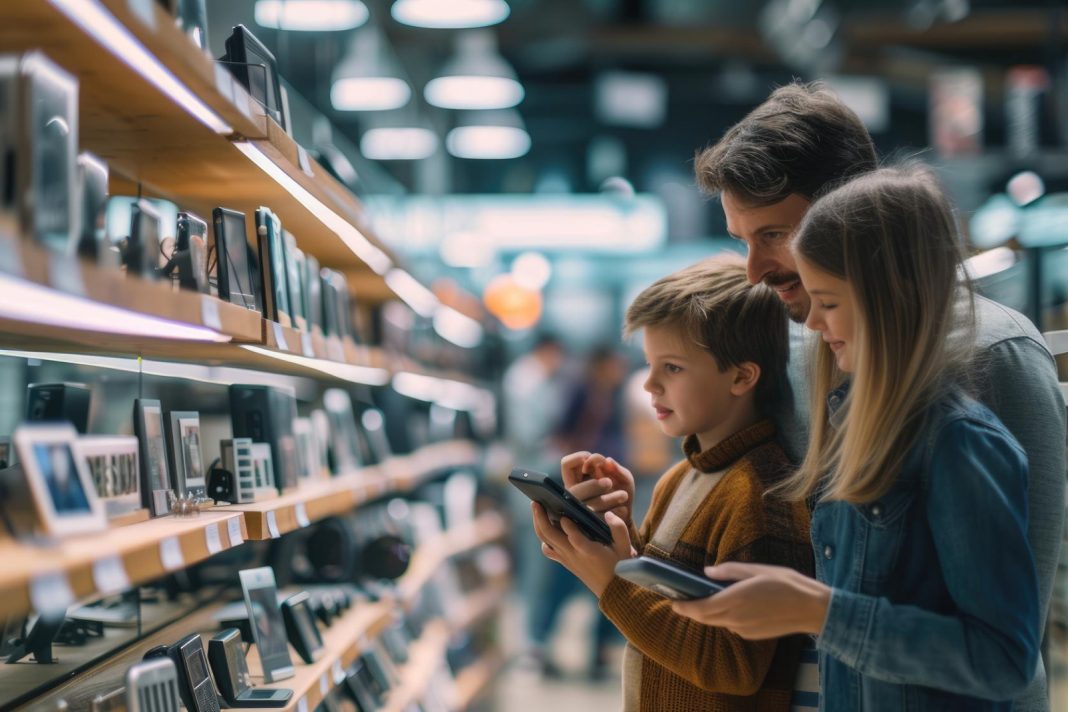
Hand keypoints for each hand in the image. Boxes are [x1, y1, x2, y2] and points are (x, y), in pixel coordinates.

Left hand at [531, 501, 633, 596]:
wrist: (613, 591)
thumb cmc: (620, 565)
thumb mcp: (625, 546)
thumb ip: (618, 528)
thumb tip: (609, 513)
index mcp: (589, 551)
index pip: (575, 539)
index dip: (568, 527)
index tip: (565, 514)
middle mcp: (574, 555)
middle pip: (550, 536)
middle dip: (541, 518)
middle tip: (536, 501)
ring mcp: (567, 558)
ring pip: (545, 541)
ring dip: (538, 525)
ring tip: (536, 508)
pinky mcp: (565, 561)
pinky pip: (548, 550)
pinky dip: (544, 538)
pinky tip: (546, 526)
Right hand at [561, 451, 635, 524]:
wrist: (626, 515)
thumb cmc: (621, 491)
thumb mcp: (624, 478)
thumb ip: (617, 469)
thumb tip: (607, 461)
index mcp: (578, 478)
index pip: (566, 464)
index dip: (579, 459)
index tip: (596, 462)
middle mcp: (573, 494)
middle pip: (574, 490)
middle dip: (593, 485)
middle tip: (609, 482)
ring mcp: (579, 510)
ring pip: (586, 507)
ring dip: (608, 498)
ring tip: (624, 496)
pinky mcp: (590, 524)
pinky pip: (597, 520)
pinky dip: (613, 513)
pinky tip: (623, 510)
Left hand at [670, 562, 830, 639]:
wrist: (811, 609)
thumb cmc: (786, 584)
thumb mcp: (757, 569)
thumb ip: (729, 571)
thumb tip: (707, 571)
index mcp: (735, 599)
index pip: (700, 608)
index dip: (683, 607)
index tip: (672, 601)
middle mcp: (736, 618)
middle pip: (704, 618)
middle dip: (691, 610)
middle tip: (682, 599)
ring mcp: (743, 629)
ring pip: (717, 622)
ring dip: (708, 613)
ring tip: (705, 598)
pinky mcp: (752, 635)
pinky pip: (731, 625)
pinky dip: (725, 616)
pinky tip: (732, 605)